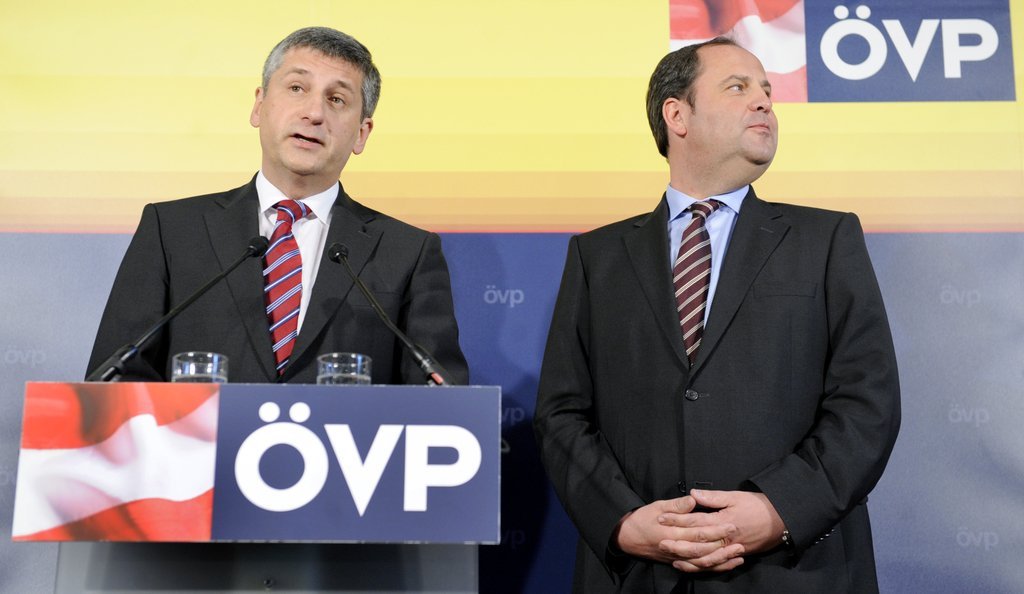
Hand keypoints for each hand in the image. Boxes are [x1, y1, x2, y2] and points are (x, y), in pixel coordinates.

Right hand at [614, 497, 744, 570]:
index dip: (716, 530)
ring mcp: (678, 558)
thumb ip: (676, 505)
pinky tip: (726, 564)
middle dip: (723, 545)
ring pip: (703, 562)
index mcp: (672, 532)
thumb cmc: (642, 520)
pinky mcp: (678, 562)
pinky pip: (698, 568)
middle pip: (704, 549)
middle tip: (739, 539)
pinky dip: (713, 567)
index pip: (698, 532)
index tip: (731, 525)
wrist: (627, 538)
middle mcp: (676, 548)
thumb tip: (693, 499)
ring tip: (739, 554)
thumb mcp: (657, 506)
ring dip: (722, 559)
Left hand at [657, 489, 784, 571]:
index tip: (661, 517)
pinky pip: (717, 565)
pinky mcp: (735, 555)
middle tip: (660, 541)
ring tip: (672, 557)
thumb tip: (693, 493)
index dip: (677, 519)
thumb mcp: (735, 496)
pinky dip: (703, 566)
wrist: (780, 521)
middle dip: (677, 543)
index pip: (695, 521)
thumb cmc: (757, 505)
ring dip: (688, 558)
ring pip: (705, 558)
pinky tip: (692, 565)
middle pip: (697, 543)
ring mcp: (730, 549)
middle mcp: (725, 538)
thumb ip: (713, 497)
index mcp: (722, 521)